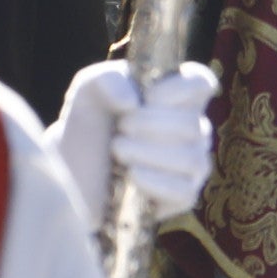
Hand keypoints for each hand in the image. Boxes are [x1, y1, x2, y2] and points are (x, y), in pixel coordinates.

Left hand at [51, 60, 218, 223]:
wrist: (75, 171)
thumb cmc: (90, 124)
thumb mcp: (89, 90)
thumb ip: (109, 80)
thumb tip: (133, 102)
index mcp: (177, 96)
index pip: (201, 83)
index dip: (179, 89)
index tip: (147, 97)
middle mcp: (191, 128)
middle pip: (194, 125)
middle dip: (152, 125)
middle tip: (120, 129)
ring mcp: (190, 164)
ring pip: (192, 159)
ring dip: (151, 154)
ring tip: (118, 151)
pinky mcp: (182, 197)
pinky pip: (185, 192)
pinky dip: (156, 183)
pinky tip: (131, 176)